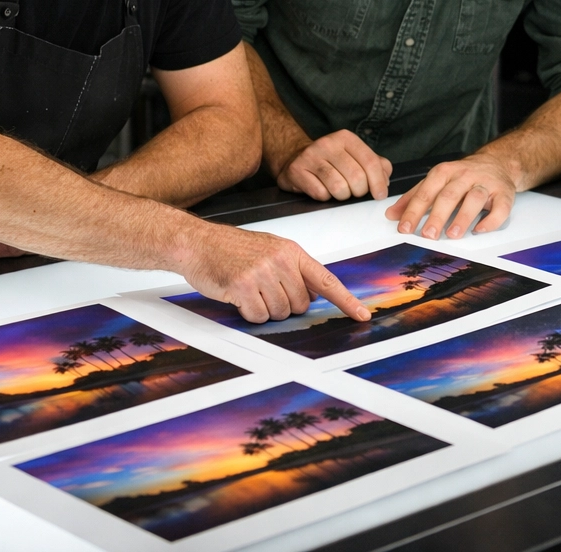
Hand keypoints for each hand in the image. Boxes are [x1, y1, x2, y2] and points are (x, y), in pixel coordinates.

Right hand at [184, 220, 369, 324]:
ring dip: (265, 309)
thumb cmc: (231, 248)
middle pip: (300, 305)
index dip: (346, 300)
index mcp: (292, 251)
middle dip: (284, 305)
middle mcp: (281, 261)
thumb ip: (294, 270)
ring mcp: (262, 273)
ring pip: (279, 313)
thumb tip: (313, 296)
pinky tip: (239, 296)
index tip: (362, 314)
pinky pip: (258, 316)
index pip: (326, 280)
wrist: (198, 243)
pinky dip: (249, 313)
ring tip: (249, 289)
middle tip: (264, 289)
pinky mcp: (244, 286)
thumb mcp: (270, 249)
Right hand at [276, 130, 392, 201]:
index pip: (370, 162)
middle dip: (359, 191)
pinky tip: (322, 188)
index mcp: (346, 138)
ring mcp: (310, 156)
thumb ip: (375, 164)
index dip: (378, 182)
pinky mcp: (297, 170)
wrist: (296, 157)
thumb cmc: (331, 160)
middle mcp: (328, 143)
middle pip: (356, 177)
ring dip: (342, 196)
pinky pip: (321, 194)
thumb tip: (384, 180)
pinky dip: (325, 197)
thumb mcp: (354, 156)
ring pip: (339, 188)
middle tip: (355, 192)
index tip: (380, 195)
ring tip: (338, 190)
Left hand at [385, 154, 515, 239]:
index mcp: (445, 172)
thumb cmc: (463, 176)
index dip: (414, 210)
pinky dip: (491, 220)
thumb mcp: (436, 181)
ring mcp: (486, 183)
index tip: (404, 228)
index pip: (426, 192)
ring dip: (463, 217)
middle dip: (437, 215)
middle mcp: (465, 175)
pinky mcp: (505, 193)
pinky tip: (480, 230)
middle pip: (450, 195)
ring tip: (452, 234)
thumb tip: (391, 215)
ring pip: (475, 198)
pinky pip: (500, 207)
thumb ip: (414, 197)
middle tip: (427, 235)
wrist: (497, 162)